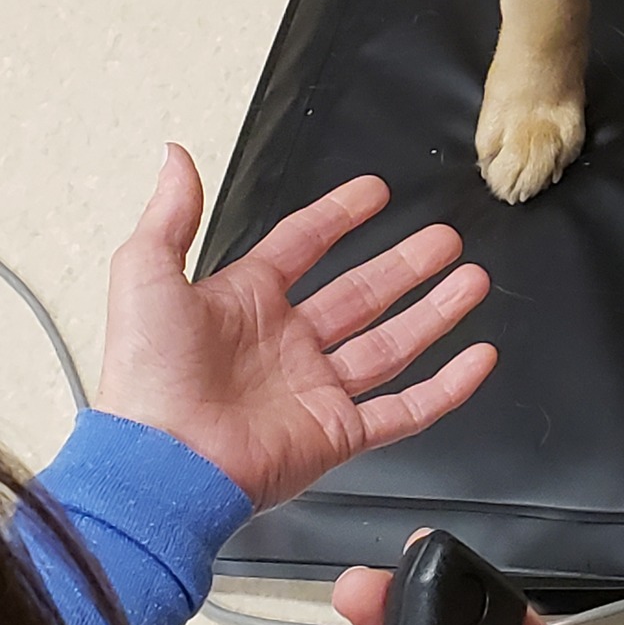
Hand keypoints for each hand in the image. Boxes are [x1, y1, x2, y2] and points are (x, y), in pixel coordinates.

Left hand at [96, 145, 496, 508]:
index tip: (373, 193)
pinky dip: (446, 387)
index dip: (338, 216)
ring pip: (392, 344)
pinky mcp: (337, 434)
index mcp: (244, 306)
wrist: (161, 468)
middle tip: (443, 238)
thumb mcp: (145, 276)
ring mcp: (315, 391)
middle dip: (405, 264)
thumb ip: (171, 216)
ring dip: (435, 312)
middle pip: (361, 294)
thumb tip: (175, 157)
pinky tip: (477, 358)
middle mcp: (286, 347)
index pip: (302, 246)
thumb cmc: (146, 381)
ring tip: (472, 279)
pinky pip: (405, 410)